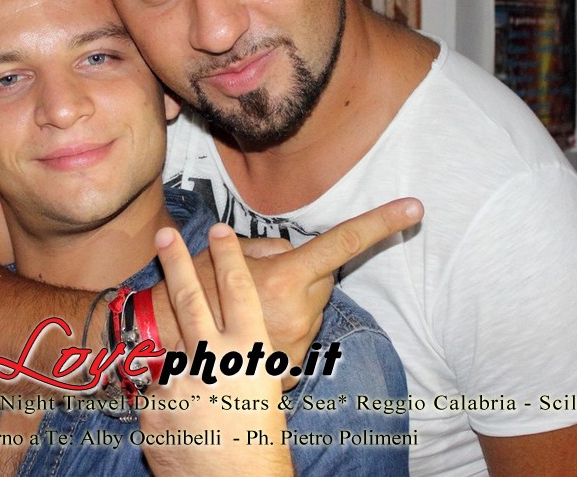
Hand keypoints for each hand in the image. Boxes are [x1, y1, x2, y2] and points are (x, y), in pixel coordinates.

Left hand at [139, 223, 292, 475]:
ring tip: (186, 379)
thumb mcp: (270, 384)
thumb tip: (249, 306)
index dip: (230, 255)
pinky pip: (156, 387)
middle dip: (178, 260)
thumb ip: (257, 342)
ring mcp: (180, 381)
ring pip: (170, 347)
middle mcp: (214, 360)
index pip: (240, 290)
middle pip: (191, 295)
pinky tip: (182, 421)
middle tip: (166, 234)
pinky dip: (167, 398)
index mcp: (251, 352)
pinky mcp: (153, 404)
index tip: (221, 230)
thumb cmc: (260, 435)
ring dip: (172, 354)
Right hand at [150, 197, 422, 382]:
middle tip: (260, 274)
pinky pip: (298, 335)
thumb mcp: (224, 253)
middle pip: (322, 280)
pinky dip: (281, 327)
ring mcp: (296, 346)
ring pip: (311, 308)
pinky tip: (253, 326)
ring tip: (248, 303)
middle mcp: (299, 316)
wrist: (162, 344)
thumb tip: (291, 252)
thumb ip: (268, 248)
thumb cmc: (190, 287)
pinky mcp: (289, 369)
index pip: (343, 245)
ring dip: (290, 300)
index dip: (380, 224)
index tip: (415, 208)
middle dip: (302, 271)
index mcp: (286, 281)